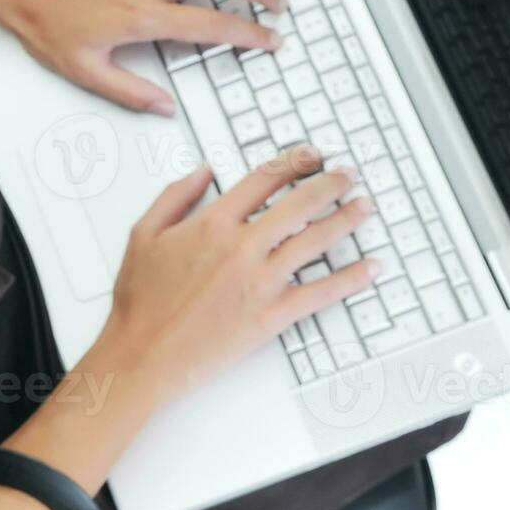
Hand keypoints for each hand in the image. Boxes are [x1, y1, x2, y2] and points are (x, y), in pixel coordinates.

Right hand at [97, 148, 379, 403]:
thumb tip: (202, 172)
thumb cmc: (140, 302)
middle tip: (347, 176)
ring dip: (347, 220)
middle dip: (331, 184)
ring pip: (317, 241)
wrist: (143, 353)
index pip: (264, 179)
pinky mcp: (272, 315)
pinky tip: (370, 267)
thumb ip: (174, 196)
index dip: (293, 161)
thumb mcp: (142, 235)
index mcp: (212, 224)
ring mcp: (261, 282)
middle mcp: (242, 248)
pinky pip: (321, 292)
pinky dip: (351, 278)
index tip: (309, 155)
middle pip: (300, 204)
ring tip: (364, 207)